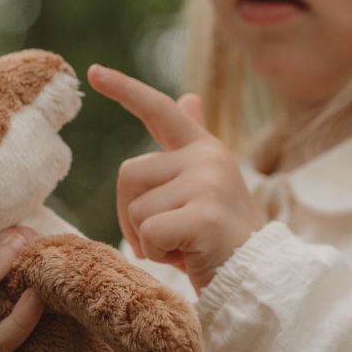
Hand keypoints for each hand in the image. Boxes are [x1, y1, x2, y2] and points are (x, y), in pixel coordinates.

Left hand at [88, 65, 263, 292]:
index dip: (125, 89)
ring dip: (147, 239)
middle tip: (166, 237)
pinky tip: (187, 257)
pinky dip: (158, 254)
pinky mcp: (204, 217)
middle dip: (131, 214)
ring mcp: (207, 185)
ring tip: (183, 247)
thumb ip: (192, 144)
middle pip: (128, 174)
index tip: (94, 72)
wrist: (257, 279)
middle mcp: (207, 158)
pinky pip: (149, 233)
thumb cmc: (222, 238)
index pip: (159, 110)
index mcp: (204, 148)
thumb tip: (189, 97)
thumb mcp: (207, 186)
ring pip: (136, 209)